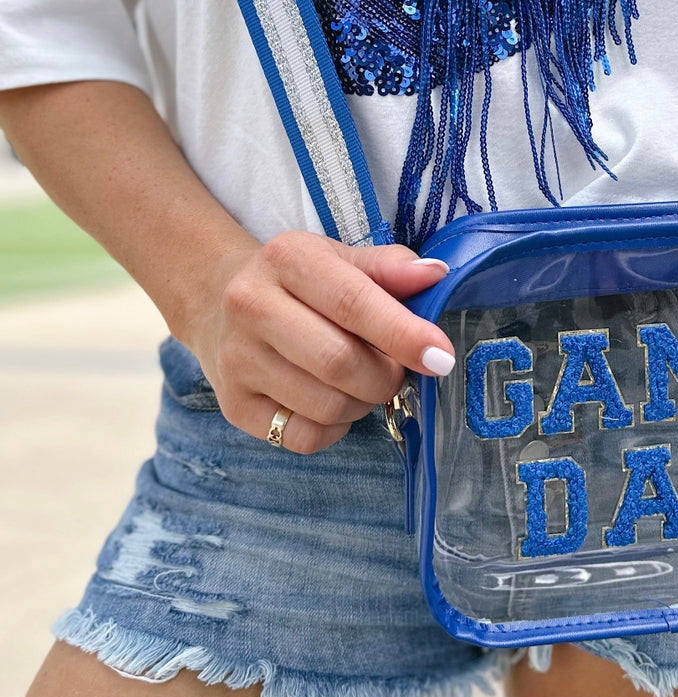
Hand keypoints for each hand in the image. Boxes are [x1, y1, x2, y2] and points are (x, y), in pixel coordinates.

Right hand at [187, 232, 454, 453]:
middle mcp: (252, 306)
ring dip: (363, 403)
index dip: (403, 335)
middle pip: (339, 363)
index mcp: (287, 259)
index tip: (440, 357)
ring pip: (326, 406)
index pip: (353, 303)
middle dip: (386, 377)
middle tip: (396, 370)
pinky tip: (332, 400)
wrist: (218, 301)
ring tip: (362, 381)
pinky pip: (304, 437)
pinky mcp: (233, 406)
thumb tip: (437, 275)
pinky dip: (335, 428)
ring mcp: (237, 360)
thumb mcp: (340, 258)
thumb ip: (390, 267)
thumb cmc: (299, 281)